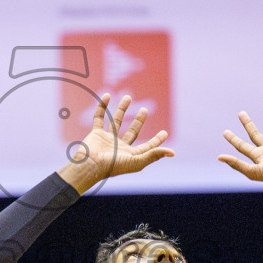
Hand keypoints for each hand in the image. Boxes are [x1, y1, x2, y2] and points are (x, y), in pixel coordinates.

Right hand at [58, 94, 173, 193]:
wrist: (89, 165)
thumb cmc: (113, 166)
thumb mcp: (137, 161)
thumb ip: (154, 155)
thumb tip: (172, 152)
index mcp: (131, 155)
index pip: (147, 147)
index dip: (157, 141)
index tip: (165, 132)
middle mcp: (119, 147)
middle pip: (132, 132)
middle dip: (139, 121)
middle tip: (145, 110)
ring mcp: (107, 140)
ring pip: (116, 121)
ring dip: (122, 109)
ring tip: (128, 97)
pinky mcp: (96, 134)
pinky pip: (99, 117)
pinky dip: (102, 106)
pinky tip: (107, 95)